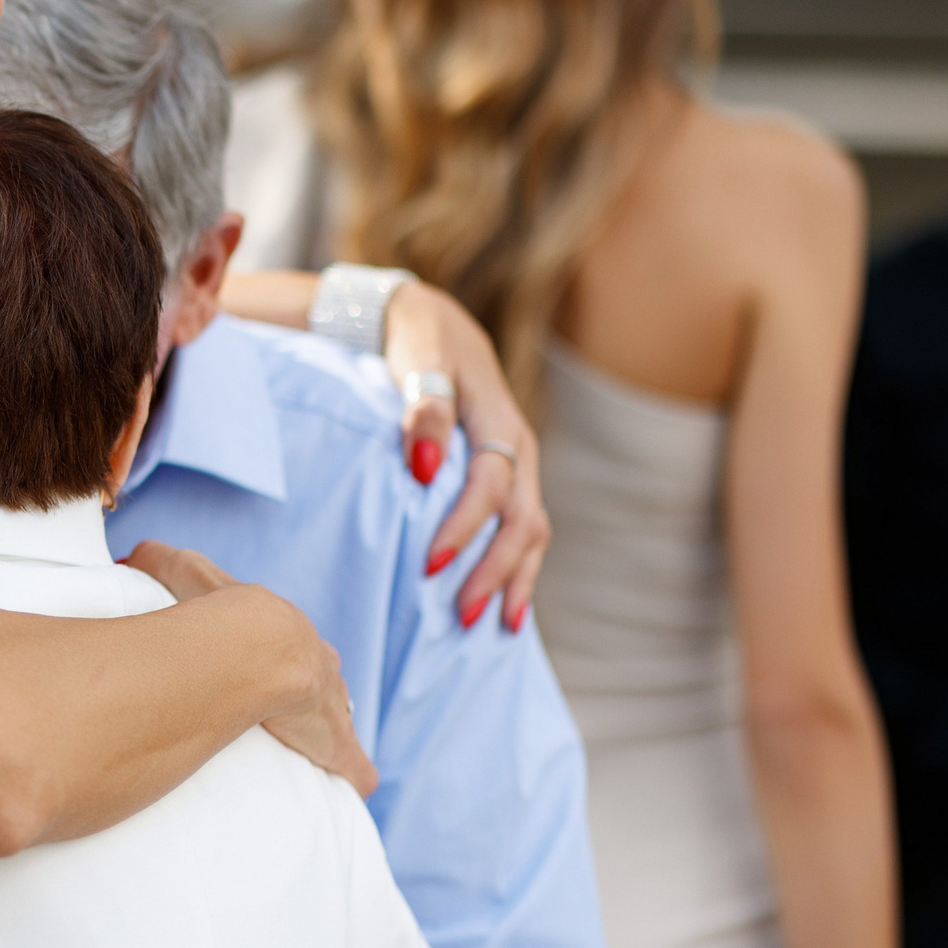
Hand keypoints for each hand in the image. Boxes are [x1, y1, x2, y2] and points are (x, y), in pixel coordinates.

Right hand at [124, 545, 375, 795]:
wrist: (262, 648)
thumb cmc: (228, 616)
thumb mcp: (194, 578)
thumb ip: (166, 563)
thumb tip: (136, 553)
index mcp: (291, 637)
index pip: (296, 647)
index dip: (285, 659)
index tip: (272, 674)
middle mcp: (321, 669)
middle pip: (325, 685)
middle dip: (312, 699)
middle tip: (287, 719)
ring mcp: (333, 710)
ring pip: (338, 723)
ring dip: (326, 736)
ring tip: (304, 756)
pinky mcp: (338, 746)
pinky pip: (354, 768)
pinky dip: (351, 776)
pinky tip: (346, 787)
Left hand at [382, 282, 551, 632]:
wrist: (426, 322)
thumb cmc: (416, 341)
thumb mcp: (417, 360)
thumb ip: (422, 409)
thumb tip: (423, 467)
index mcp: (499, 421)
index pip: (490, 486)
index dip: (464, 528)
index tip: (430, 566)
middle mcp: (518, 448)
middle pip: (523, 520)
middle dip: (497, 571)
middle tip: (464, 616)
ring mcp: (517, 465)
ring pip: (531, 530)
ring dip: (515, 578)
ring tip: (497, 625)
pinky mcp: (507, 476)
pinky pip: (520, 527)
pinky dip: (515, 565)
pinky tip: (502, 600)